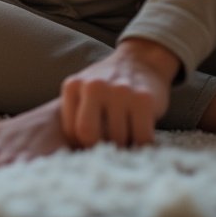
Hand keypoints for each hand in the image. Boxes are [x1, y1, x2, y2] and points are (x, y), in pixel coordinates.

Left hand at [58, 38, 178, 148]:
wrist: (141, 62)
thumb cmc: (107, 86)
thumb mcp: (82, 92)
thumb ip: (74, 115)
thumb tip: (72, 154)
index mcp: (73, 86)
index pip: (72, 131)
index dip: (84, 143)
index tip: (95, 141)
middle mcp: (94, 86)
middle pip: (90, 136)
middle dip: (102, 147)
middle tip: (111, 144)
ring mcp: (120, 91)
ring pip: (118, 140)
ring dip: (124, 145)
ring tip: (126, 132)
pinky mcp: (144, 99)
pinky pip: (141, 138)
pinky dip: (142, 144)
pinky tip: (140, 132)